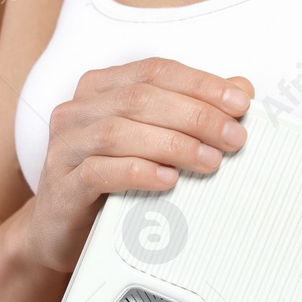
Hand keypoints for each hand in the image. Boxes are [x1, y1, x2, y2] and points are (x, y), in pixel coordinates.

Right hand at [25, 58, 252, 273]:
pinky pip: (99, 171)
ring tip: (209, 161)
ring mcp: (65, 148)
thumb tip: (241, 90)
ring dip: (172, 145)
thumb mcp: (152, 142)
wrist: (60, 231)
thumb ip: (191, 112)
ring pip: (120, 132)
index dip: (201, 84)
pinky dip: (138, 173)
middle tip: (232, 138)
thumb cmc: (109, 183)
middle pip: (141, 98)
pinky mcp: (61, 186)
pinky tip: (167, 180)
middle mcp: (78, 111)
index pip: (155, 71)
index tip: (239, 104)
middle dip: (195, 116)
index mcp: (100, 88)